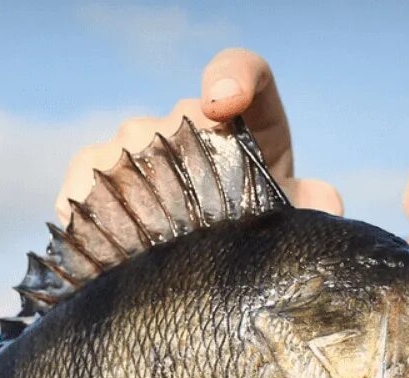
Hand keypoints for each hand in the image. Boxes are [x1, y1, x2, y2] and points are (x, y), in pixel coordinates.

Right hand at [56, 48, 342, 222]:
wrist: (198, 275)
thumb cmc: (254, 242)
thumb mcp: (290, 228)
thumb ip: (315, 210)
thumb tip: (322, 199)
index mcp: (249, 120)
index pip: (243, 72)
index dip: (232, 77)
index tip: (222, 102)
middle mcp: (187, 119)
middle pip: (176, 121)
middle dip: (186, 170)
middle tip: (196, 227)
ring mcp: (135, 139)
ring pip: (130, 152)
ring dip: (142, 198)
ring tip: (158, 248)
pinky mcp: (90, 169)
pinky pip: (85, 177)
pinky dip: (94, 207)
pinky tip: (110, 244)